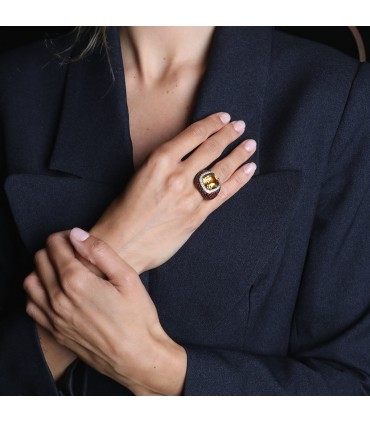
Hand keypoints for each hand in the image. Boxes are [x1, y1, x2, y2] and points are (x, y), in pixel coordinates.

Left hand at [24, 229, 186, 394]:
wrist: (137, 356)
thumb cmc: (137, 316)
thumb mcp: (127, 277)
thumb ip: (100, 251)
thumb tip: (76, 234)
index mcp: (76, 281)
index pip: (54, 245)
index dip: (65, 236)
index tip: (77, 238)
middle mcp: (58, 298)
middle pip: (40, 260)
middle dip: (54, 248)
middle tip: (73, 251)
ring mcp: (54, 317)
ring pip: (31, 281)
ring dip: (43, 269)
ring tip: (63, 270)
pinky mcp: (55, 331)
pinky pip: (32, 305)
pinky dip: (38, 292)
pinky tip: (56, 291)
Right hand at [91, 112, 256, 273]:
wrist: (122, 243)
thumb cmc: (124, 210)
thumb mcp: (139, 175)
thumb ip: (164, 163)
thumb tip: (187, 156)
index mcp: (159, 161)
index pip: (193, 135)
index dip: (212, 124)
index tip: (224, 118)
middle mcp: (177, 175)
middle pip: (211, 149)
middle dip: (228, 135)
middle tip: (240, 126)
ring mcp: (189, 196)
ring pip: (221, 169)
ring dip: (239, 154)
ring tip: (250, 145)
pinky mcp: (197, 215)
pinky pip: (224, 193)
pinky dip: (239, 179)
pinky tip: (249, 169)